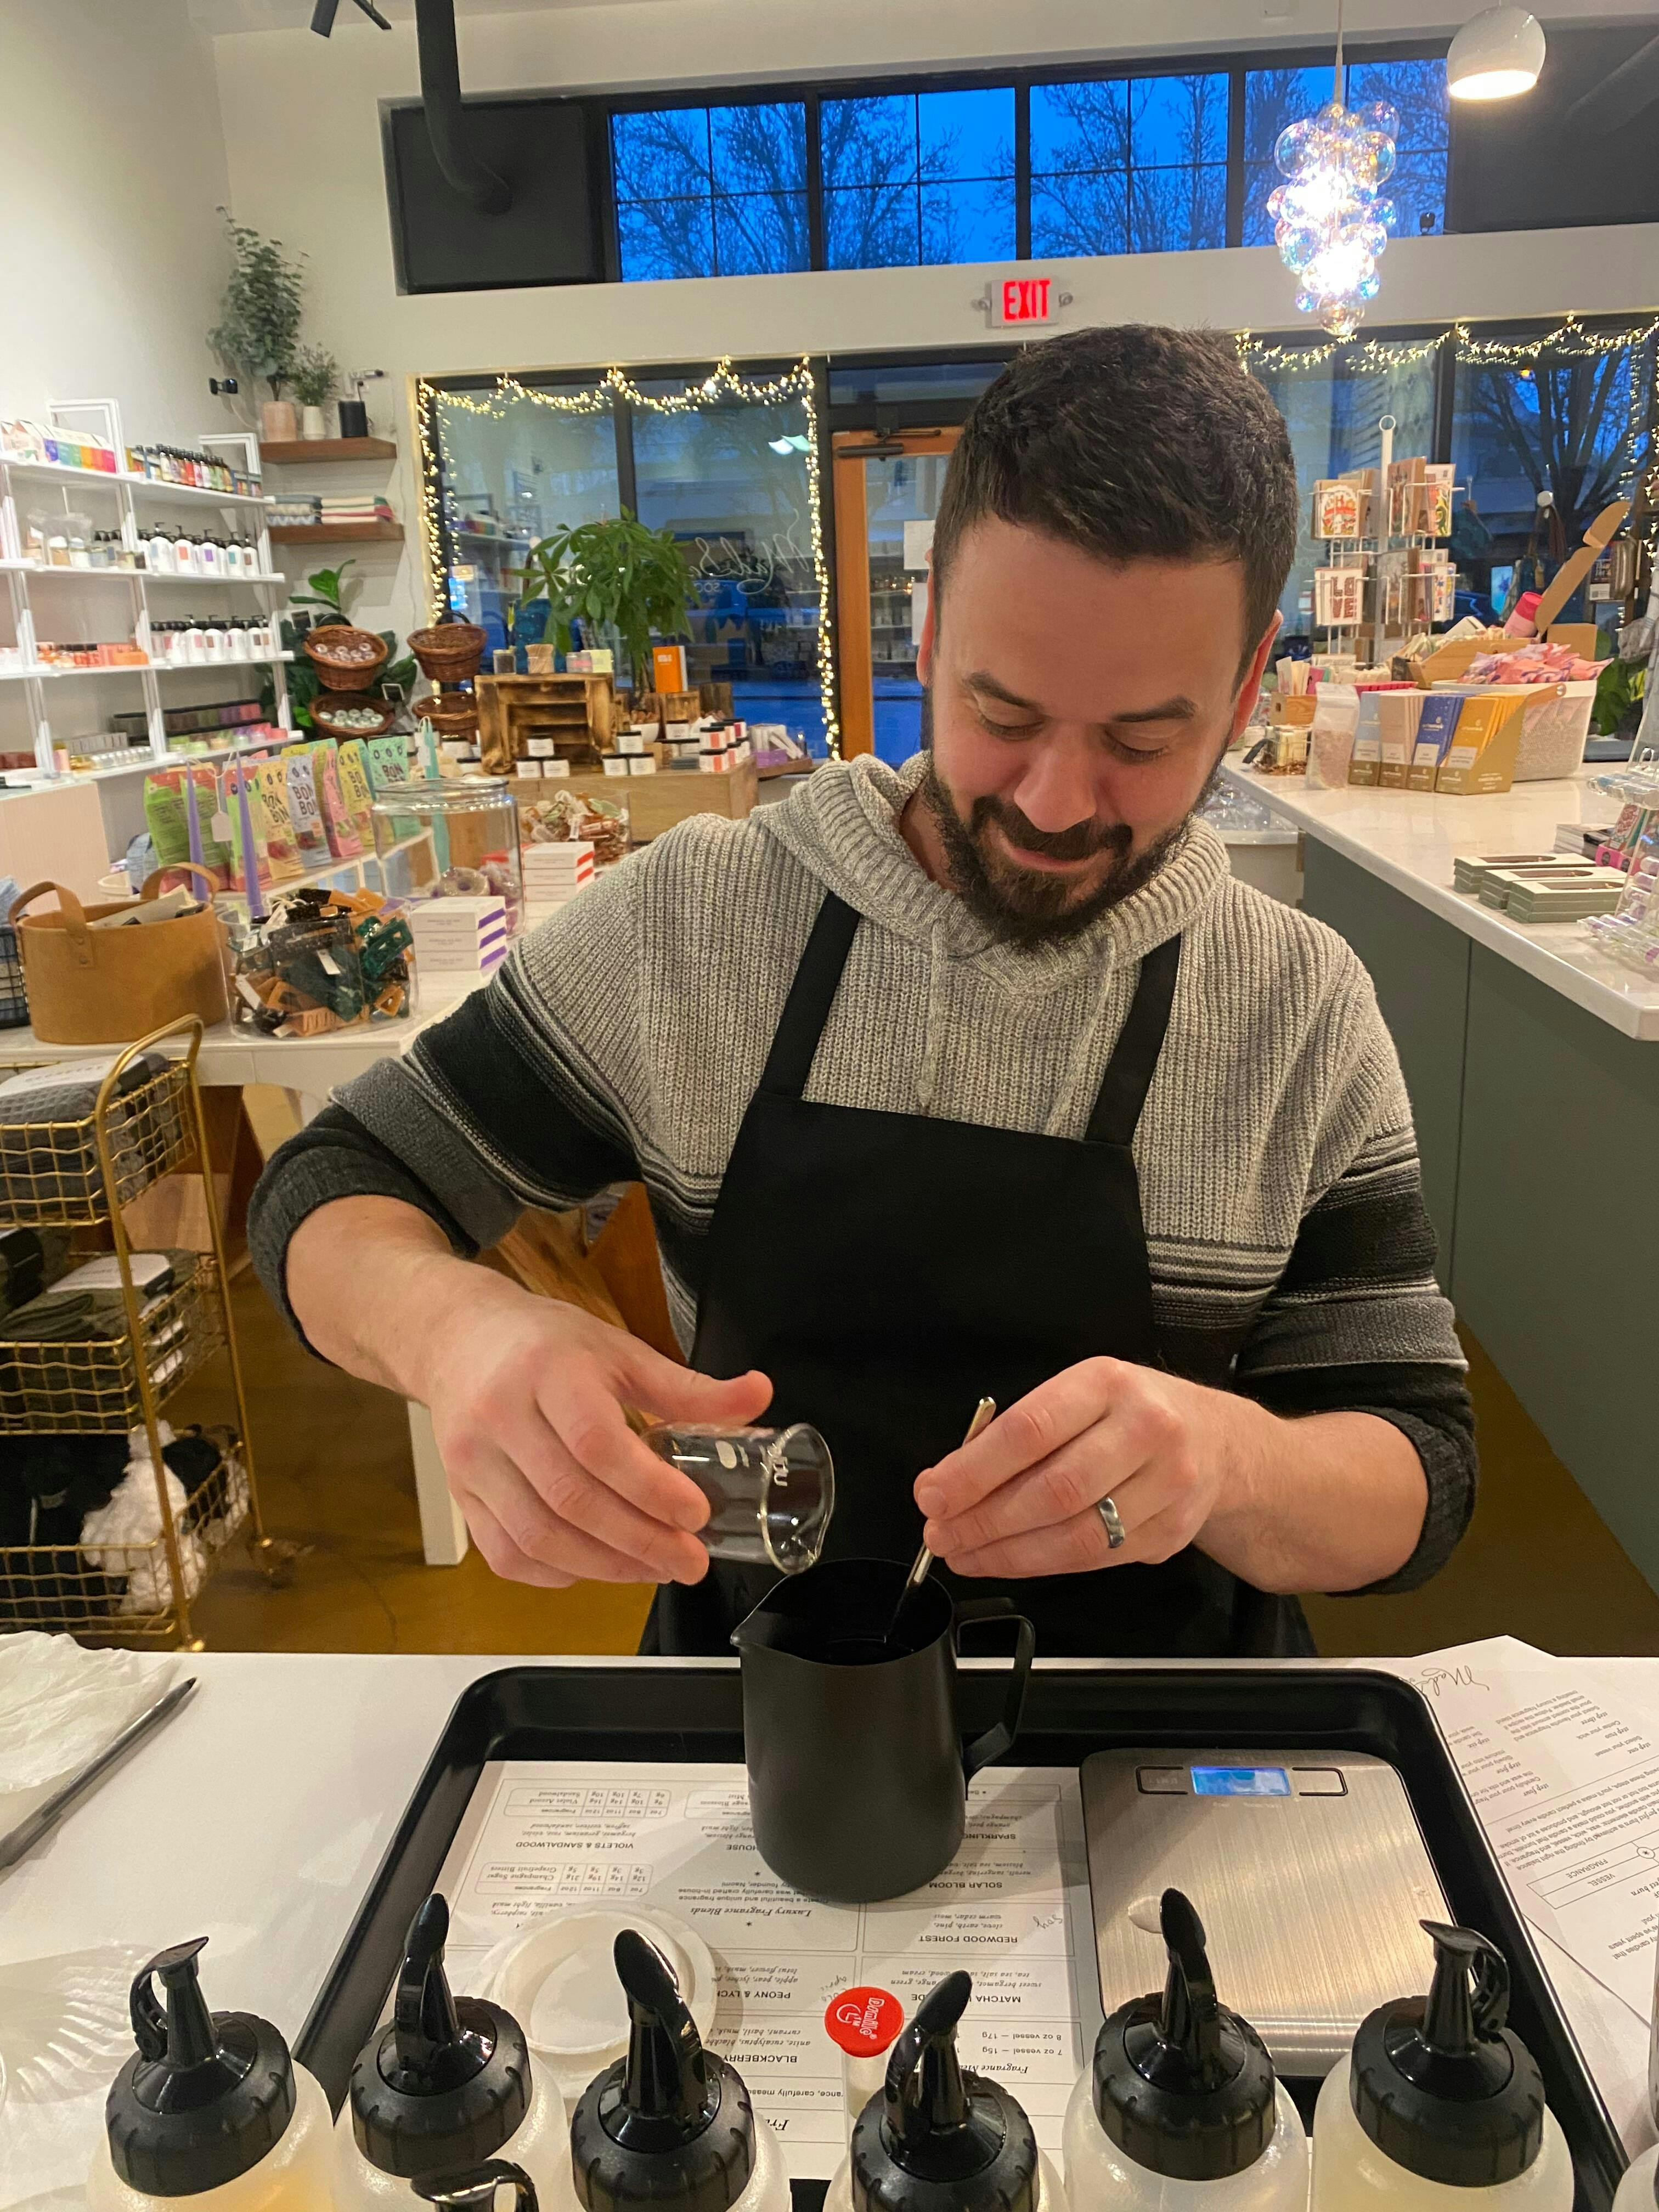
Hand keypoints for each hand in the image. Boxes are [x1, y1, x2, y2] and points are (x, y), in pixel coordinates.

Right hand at [426, 1279, 771, 1588]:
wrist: (461, 1340)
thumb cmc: (547, 1346)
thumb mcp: (619, 1350)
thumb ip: (687, 1386)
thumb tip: (758, 1396)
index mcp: (547, 1372)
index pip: (597, 1445)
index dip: (650, 1489)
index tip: (697, 1514)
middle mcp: (500, 1418)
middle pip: (570, 1499)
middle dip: (639, 1542)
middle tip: (690, 1560)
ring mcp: (471, 1462)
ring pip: (537, 1536)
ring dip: (604, 1566)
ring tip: (654, 1569)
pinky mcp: (460, 1496)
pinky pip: (506, 1554)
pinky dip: (557, 1573)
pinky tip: (599, 1567)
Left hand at [913, 1358, 1240, 1579]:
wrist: (1218, 1440)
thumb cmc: (1128, 1413)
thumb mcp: (1077, 1395)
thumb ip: (1016, 1433)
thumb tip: (948, 1482)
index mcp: (1107, 1383)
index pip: (1029, 1430)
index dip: (973, 1470)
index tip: (932, 1494)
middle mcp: (1146, 1429)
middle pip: (1053, 1489)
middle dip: (985, 1520)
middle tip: (942, 1535)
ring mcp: (1168, 1485)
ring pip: (1077, 1535)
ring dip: (1009, 1553)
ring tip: (966, 1554)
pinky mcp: (1172, 1531)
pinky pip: (1097, 1559)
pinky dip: (1044, 1565)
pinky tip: (1009, 1561)